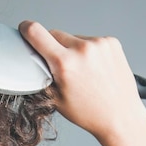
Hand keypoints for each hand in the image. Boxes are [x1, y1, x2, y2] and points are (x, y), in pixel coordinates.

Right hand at [18, 20, 145, 139]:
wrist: (121, 117)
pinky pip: (90, 40)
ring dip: (73, 50)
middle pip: (55, 34)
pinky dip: (89, 51)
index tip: (24, 28)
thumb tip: (33, 58)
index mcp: (64, 63)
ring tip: (83, 73)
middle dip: (53, 47)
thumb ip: (42, 75)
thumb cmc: (89, 113)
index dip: (26, 29)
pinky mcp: (111, 43)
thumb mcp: (55, 99)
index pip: (36, 32)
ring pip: (74, 38)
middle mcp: (82, 49)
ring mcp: (99, 44)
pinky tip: (95, 69)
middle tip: (61, 68)